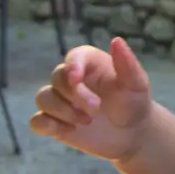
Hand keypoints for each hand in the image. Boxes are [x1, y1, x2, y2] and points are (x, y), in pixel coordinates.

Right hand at [29, 36, 155, 164]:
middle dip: (74, 94)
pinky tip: (70, 130)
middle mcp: (71, 78)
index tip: (76, 78)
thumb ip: (127, 63)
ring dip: (63, 111)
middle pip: (57, 78)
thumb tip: (116, 40)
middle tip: (96, 108)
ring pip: (43, 98)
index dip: (72, 66)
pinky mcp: (54, 122)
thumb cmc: (134, 102)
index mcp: (90, 63)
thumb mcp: (137, 84)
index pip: (74, 57)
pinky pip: (37, 121)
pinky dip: (48, 126)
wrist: (132, 133)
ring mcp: (61, 100)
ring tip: (87, 121)